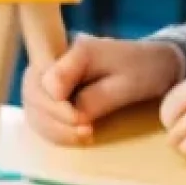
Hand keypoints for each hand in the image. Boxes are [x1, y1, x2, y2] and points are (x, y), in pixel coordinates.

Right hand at [22, 33, 184, 145]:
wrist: (153, 64)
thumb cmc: (143, 70)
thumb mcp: (127, 85)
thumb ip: (97, 97)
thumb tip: (72, 113)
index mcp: (75, 48)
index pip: (45, 77)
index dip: (56, 105)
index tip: (81, 122)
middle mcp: (56, 56)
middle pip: (32, 91)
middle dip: (54, 120)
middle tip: (85, 132)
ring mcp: (51, 72)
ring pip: (32, 104)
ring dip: (52, 128)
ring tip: (83, 136)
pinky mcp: (52, 88)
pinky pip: (39, 112)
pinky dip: (52, 130)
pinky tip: (75, 136)